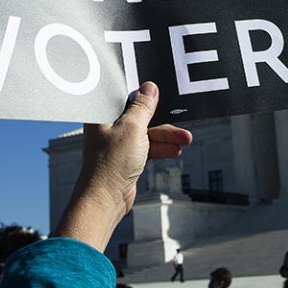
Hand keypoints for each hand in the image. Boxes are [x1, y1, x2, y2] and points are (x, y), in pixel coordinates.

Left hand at [54, 81, 192, 251]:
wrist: (106, 200)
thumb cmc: (110, 164)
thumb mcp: (132, 128)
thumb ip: (143, 107)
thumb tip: (149, 88)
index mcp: (103, 113)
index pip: (127, 95)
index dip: (146, 94)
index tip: (163, 94)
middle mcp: (108, 125)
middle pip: (141, 114)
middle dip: (162, 120)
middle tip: (181, 122)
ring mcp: (117, 142)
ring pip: (147, 132)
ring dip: (166, 136)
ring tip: (185, 140)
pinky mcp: (126, 156)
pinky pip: (147, 146)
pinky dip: (160, 147)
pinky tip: (174, 150)